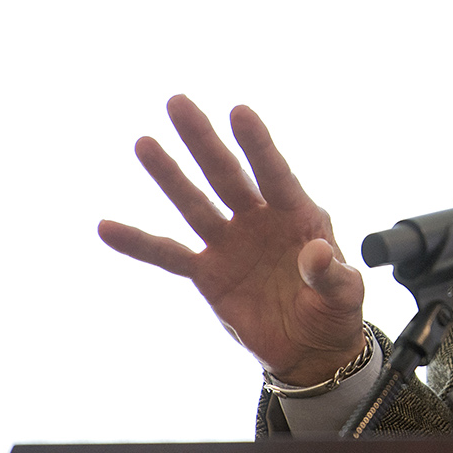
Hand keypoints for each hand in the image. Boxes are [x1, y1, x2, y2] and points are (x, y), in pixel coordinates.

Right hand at [98, 95, 366, 385]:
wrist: (311, 349)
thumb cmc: (336, 312)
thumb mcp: (345, 295)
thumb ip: (331, 274)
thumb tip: (317, 253)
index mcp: (299, 215)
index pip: (275, 173)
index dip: (257, 144)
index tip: (238, 111)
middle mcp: (260, 220)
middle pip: (228, 175)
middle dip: (204, 141)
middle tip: (178, 102)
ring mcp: (231, 244)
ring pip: (195, 204)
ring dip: (170, 175)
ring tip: (144, 142)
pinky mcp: (209, 273)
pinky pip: (169, 255)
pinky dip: (139, 243)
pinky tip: (107, 227)